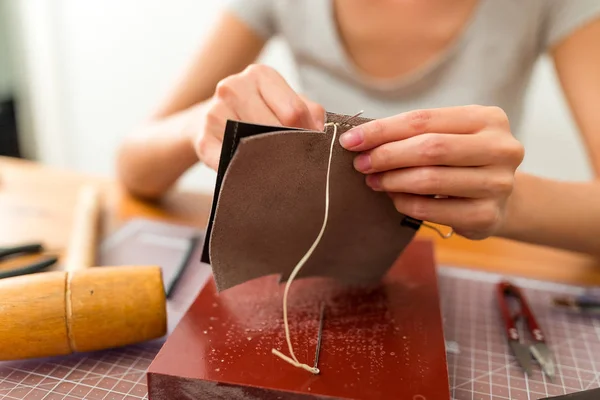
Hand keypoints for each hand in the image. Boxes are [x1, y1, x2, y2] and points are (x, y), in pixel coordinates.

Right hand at [190, 64, 324, 169]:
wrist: (210, 119)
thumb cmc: (257, 111)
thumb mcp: (284, 102)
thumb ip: (309, 112)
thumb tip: (320, 133)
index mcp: (260, 74)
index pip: (294, 111)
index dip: (307, 135)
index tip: (312, 149)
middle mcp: (234, 87)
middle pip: (275, 129)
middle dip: (290, 149)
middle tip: (297, 163)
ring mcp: (214, 112)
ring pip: (253, 147)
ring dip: (268, 162)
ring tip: (275, 167)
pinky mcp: (203, 139)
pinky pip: (230, 163)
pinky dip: (244, 171)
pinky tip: (252, 172)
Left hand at [338, 106, 524, 239]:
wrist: (501, 200)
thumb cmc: (463, 160)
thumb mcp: (448, 135)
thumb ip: (413, 133)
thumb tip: (359, 140)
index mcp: (488, 119)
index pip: (423, 119)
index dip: (382, 130)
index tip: (350, 140)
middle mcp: (501, 149)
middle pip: (430, 148)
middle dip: (386, 156)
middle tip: (360, 164)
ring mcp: (498, 184)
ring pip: (430, 180)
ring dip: (393, 181)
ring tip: (374, 181)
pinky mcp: (488, 216)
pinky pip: (432, 210)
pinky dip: (405, 204)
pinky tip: (394, 198)